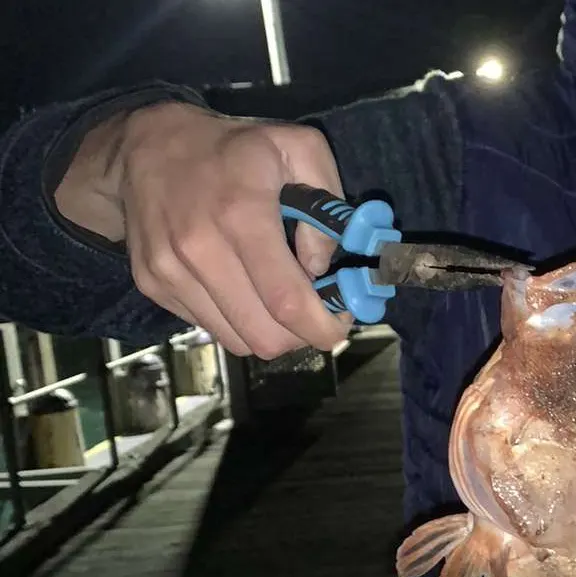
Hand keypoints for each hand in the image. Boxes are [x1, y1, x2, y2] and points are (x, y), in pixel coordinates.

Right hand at [54, 100, 349, 358]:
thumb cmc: (234, 148)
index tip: (339, 324)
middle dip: (300, 335)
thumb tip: (320, 264)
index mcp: (242, 215)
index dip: (321, 327)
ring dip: (269, 332)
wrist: (145, 146)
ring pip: (238, 341)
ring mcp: (170, 271)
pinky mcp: (152, 284)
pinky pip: (210, 327)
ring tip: (278, 300)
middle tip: (313, 314)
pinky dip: (236, 321)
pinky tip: (243, 289)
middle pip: (264, 336)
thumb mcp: (298, 146)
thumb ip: (326, 198)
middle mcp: (199, 250)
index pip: (287, 302)